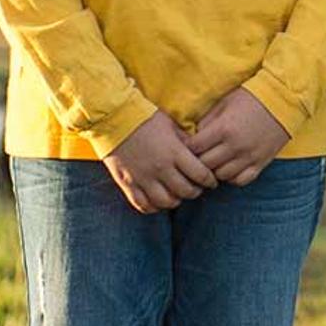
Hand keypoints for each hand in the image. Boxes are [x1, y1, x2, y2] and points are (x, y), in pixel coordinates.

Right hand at [100, 111, 217, 212]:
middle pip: (185, 191)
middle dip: (195, 191)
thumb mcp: (171, 124)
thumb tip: (198, 152)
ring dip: (175, 201)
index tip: (211, 181)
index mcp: (174, 152)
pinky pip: (143, 205)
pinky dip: (153, 207)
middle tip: (196, 188)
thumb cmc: (145, 117)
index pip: (200, 175)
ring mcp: (143, 178)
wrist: (114, 118)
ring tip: (177, 195)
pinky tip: (158, 202)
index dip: (210, 180)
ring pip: (166, 202)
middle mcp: (161, 168)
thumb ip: (185, 141)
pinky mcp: (128, 183)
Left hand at [183, 89, 290, 185]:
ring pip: (221, 175)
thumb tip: (193, 136)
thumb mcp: (225, 102)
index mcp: (223, 128)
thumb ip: (207, 120)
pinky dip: (231, 177)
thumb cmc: (251, 97)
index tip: (188, 144)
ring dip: (214, 170)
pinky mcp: (261, 163)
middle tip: (197, 155)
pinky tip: (229, 168)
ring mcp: (249, 157)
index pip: (194, 147)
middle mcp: (235, 146)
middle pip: (205, 165)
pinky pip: (240, 180)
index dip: (188, 147)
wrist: (283, 100)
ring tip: (213, 161)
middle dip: (198, 160)